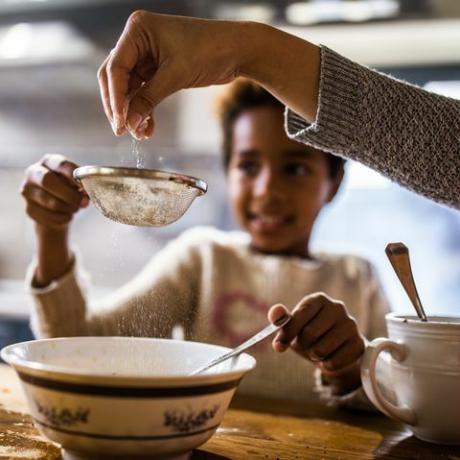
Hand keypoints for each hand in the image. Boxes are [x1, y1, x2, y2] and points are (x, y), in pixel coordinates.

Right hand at [21, 154, 87, 229]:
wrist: (57, 209)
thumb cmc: (70, 190)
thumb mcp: (77, 183)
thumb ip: (82, 184)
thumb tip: (86, 193)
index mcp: (49, 161)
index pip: (61, 164)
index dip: (74, 175)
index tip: (85, 185)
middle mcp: (34, 173)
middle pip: (47, 180)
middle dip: (69, 194)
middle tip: (84, 202)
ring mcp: (28, 191)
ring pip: (49, 202)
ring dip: (69, 208)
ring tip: (76, 209)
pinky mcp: (29, 209)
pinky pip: (48, 217)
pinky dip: (62, 219)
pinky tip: (67, 216)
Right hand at [98, 11, 319, 138]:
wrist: (237, 51)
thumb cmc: (210, 50)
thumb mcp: (176, 75)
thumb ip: (149, 99)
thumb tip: (128, 122)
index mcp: (138, 30)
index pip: (116, 68)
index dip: (115, 98)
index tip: (119, 122)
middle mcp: (139, 40)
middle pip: (117, 78)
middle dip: (120, 106)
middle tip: (122, 130)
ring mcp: (149, 55)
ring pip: (131, 89)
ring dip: (134, 112)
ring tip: (140, 134)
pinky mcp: (160, 69)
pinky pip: (145, 93)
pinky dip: (146, 109)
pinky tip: (148, 127)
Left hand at [268, 293, 364, 392]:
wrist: (334, 348)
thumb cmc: (309, 333)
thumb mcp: (293, 326)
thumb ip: (281, 319)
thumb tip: (275, 313)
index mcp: (318, 299)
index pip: (300, 315)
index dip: (287, 333)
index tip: (279, 346)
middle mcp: (337, 307)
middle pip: (310, 333)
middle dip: (301, 345)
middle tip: (304, 345)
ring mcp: (351, 324)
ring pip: (321, 350)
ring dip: (313, 356)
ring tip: (315, 351)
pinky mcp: (359, 343)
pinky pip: (335, 362)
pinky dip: (326, 365)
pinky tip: (327, 359)